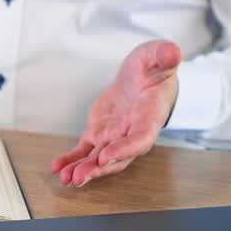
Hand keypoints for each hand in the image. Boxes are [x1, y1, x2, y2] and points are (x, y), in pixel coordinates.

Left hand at [51, 39, 181, 186]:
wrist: (142, 78)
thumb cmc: (154, 70)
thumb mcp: (158, 56)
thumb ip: (165, 56)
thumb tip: (172, 52)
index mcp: (149, 117)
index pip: (139, 140)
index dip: (124, 149)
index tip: (107, 156)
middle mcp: (132, 132)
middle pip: (116, 157)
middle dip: (98, 169)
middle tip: (79, 177)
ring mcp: (114, 135)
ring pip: (98, 158)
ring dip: (83, 169)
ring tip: (65, 178)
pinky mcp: (98, 133)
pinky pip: (84, 150)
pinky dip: (71, 160)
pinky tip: (57, 168)